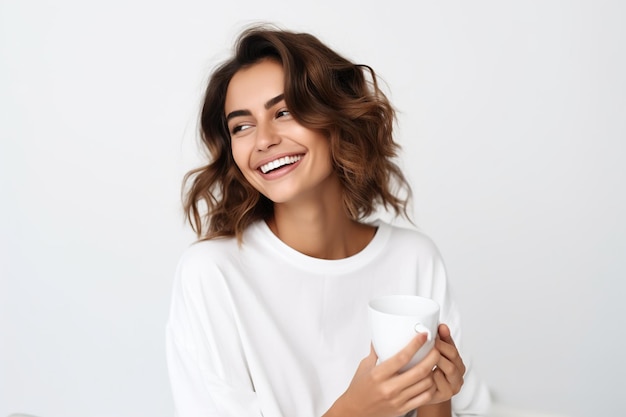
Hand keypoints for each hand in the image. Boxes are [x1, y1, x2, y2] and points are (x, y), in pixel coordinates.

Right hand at [326, 333, 440, 416]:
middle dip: (432, 357)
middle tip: (436, 348)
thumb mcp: (364, 367)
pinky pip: (425, 397)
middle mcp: (389, 388)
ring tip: (434, 363)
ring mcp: (398, 400)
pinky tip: (430, 379)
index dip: (416, 345)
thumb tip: (381, 336)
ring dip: (433, 371)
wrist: (355, 412)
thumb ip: (376, 352)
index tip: (423, 336)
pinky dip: (431, 387)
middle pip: (420, 371)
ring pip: (425, 384)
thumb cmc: (359, 389)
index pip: (402, 357)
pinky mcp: (403, 409)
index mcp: (378, 375)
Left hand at [429, 323, 465, 403]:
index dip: (445, 340)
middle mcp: (458, 375)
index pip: (454, 349)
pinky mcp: (445, 395)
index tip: (435, 333)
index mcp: (457, 363)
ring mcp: (453, 386)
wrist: (426, 394)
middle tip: (430, 342)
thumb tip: (442, 325)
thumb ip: (440, 341)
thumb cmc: (431, 371)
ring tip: (427, 354)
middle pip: (454, 358)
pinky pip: (442, 384)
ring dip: (439, 360)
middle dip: (441, 349)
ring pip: (450, 370)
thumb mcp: (436, 355)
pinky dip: (435, 377)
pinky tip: (426, 371)